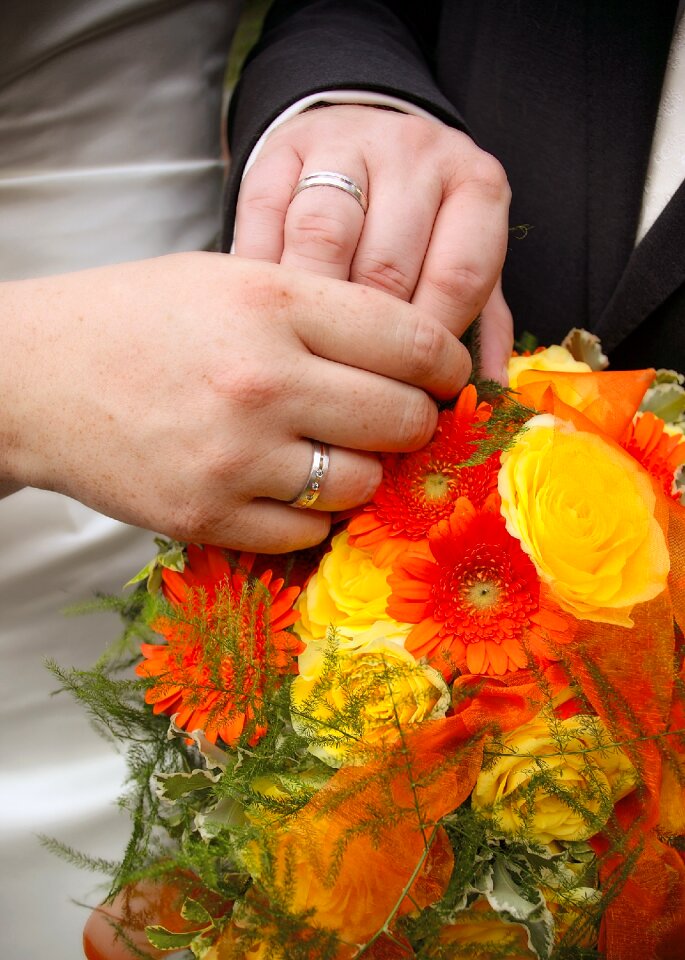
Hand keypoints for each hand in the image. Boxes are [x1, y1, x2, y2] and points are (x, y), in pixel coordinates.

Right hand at [0, 253, 469, 550]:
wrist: (33, 376)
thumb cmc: (136, 319)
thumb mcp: (232, 280)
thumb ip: (324, 314)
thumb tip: (413, 359)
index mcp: (275, 304)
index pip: (413, 341)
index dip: (448, 364)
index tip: (448, 376)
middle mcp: (263, 382)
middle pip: (403, 420)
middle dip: (416, 422)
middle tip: (397, 417)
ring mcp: (235, 458)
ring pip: (363, 485)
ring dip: (364, 472)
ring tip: (332, 450)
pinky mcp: (208, 517)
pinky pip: (309, 531)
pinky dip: (313, 513)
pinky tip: (287, 484)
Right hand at [234, 105, 512, 380]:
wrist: (355, 146)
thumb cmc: (416, 231)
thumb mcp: (459, 267)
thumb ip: (480, 328)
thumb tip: (488, 396)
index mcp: (475, 185)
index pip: (457, 279)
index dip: (430, 350)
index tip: (405, 391)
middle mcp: (415, 151)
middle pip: (388, 265)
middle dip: (364, 341)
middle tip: (347, 388)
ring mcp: (343, 141)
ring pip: (322, 238)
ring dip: (307, 309)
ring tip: (299, 357)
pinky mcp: (279, 149)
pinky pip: (264, 219)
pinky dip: (261, 273)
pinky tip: (262, 315)